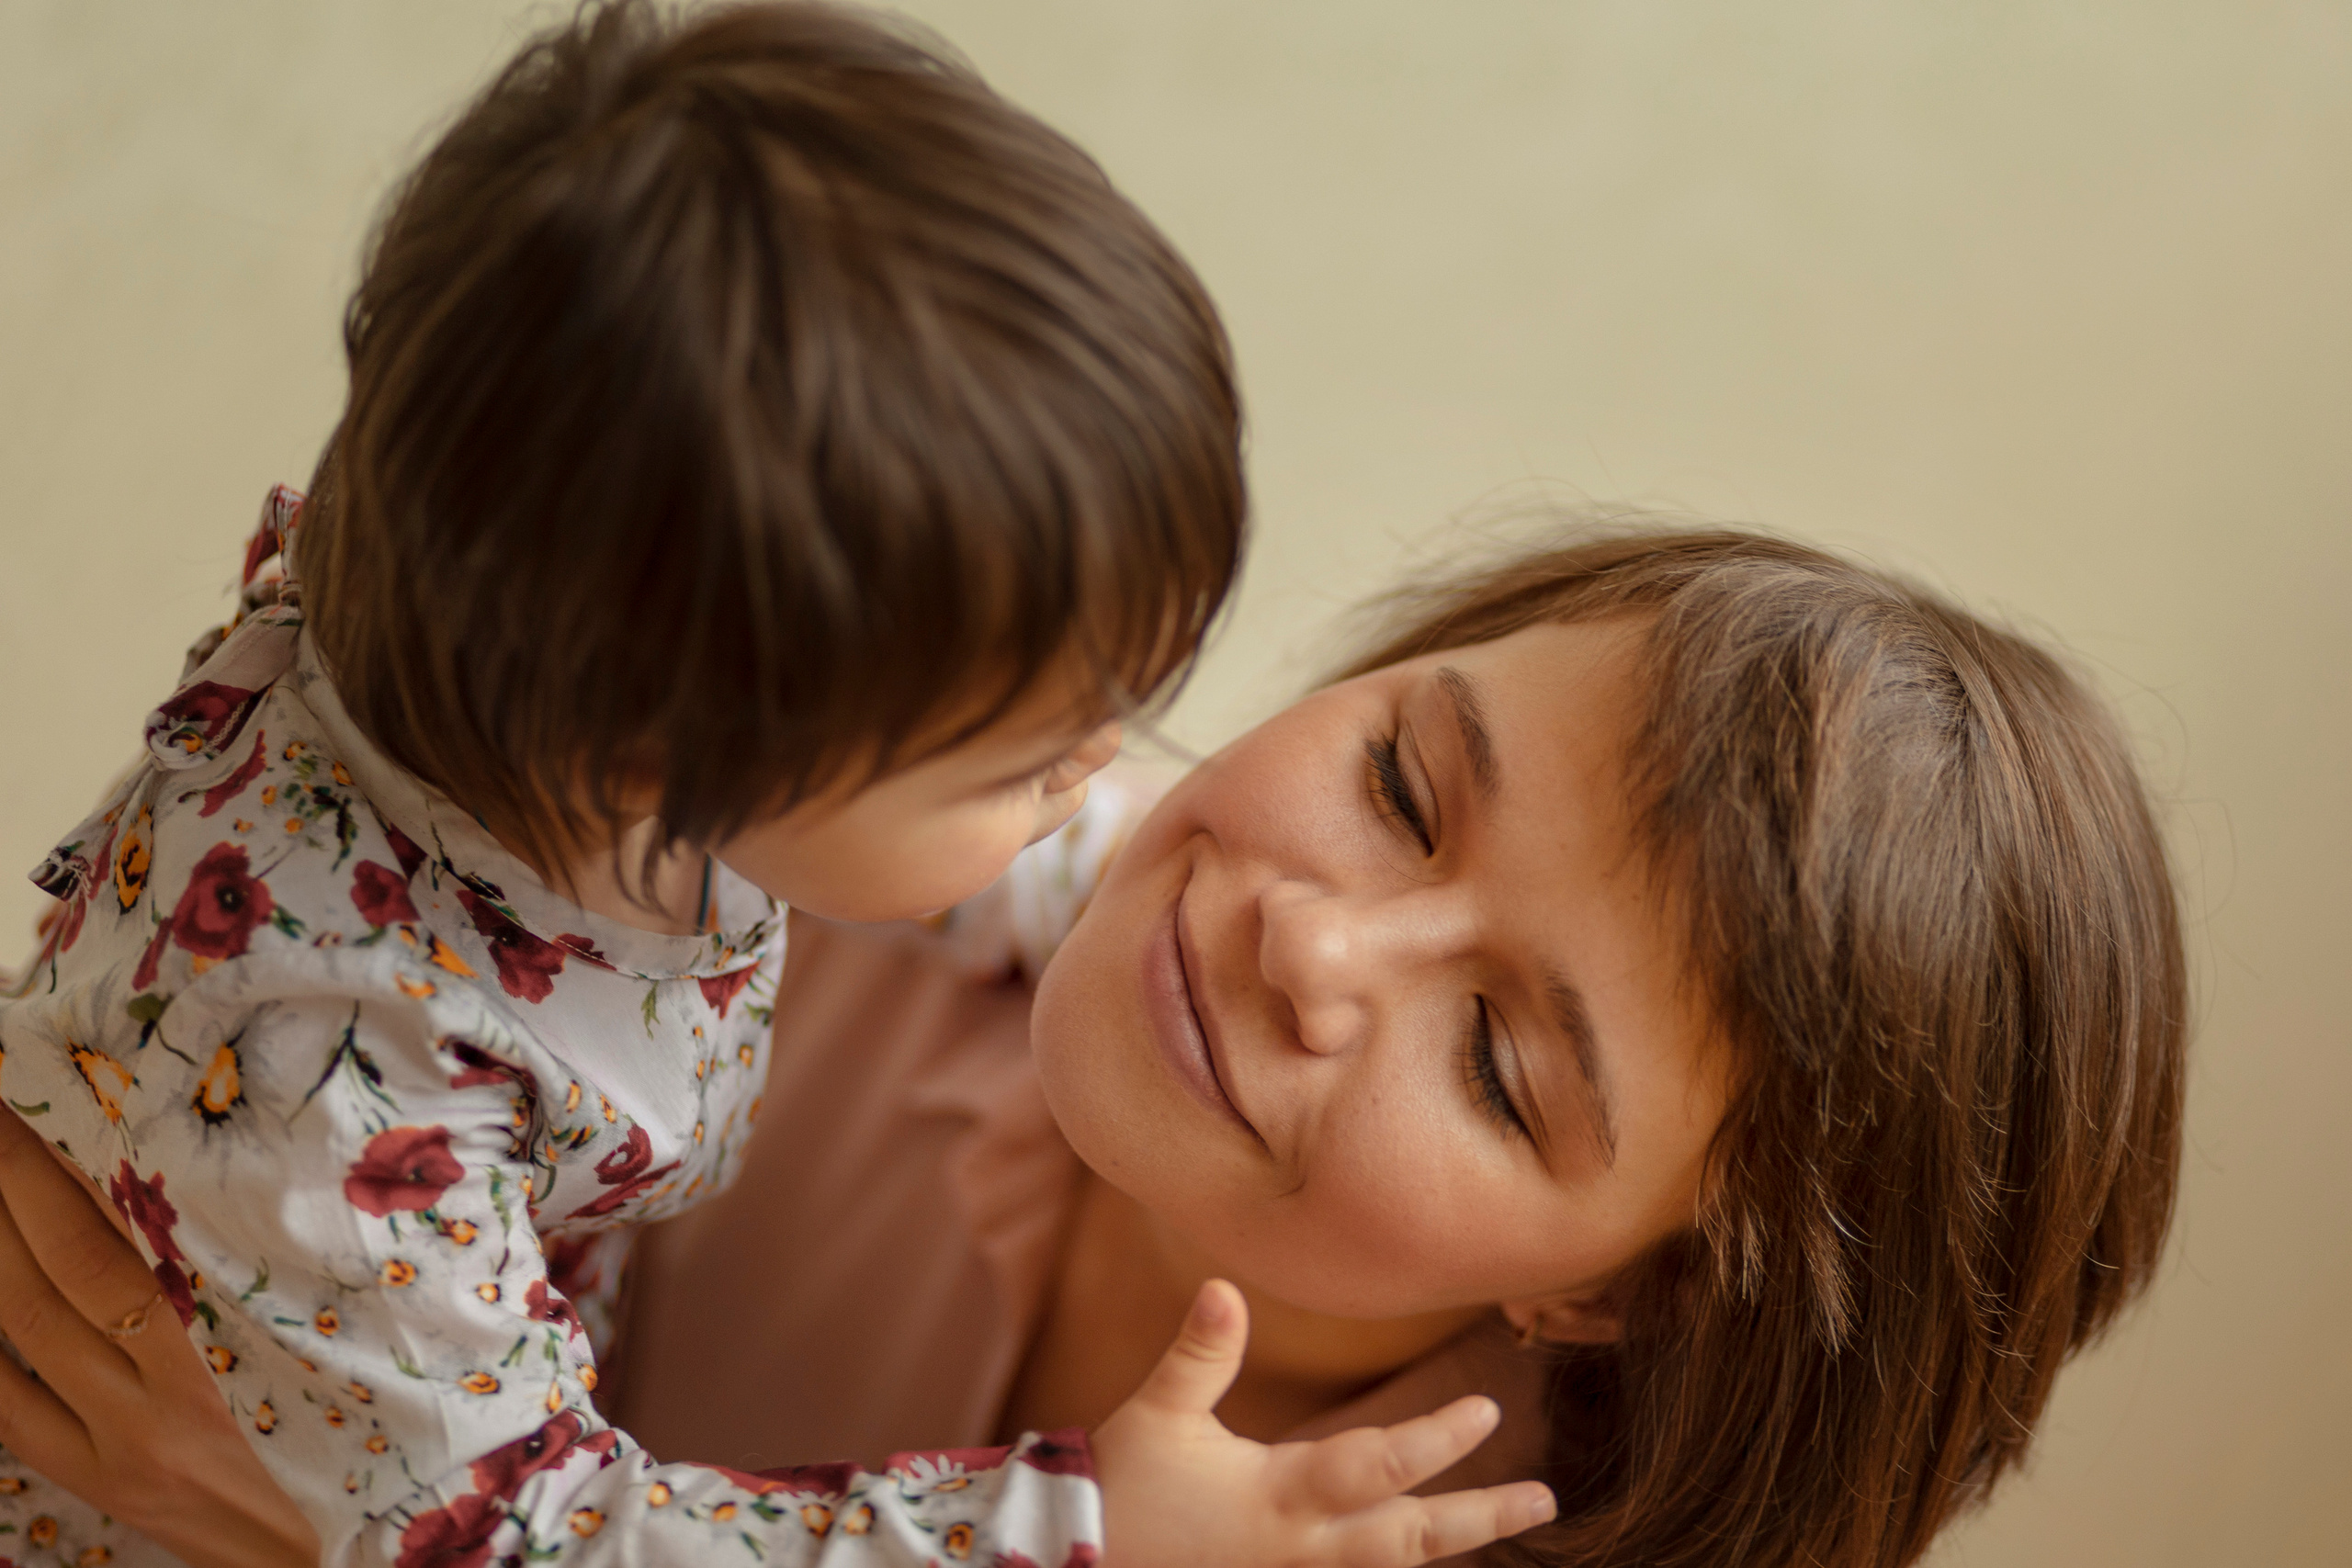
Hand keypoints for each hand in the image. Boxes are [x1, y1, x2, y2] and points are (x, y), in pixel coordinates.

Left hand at [0, 1108, 317, 1567]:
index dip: (50, 1190)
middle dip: (5, 1205)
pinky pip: (0, 1405)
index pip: (107, 1264)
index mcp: (200, 1370)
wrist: (282, 1546)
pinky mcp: (69, 1471)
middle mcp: (143, 1409)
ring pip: (18, 1338)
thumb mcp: (274, 1362)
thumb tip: (136, 1201)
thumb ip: (208, 1295)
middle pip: (52, 1293)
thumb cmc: (299, 1442)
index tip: (19, 1121)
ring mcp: (96, 1447)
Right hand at [1092, 1280, 1555, 1566]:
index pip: (1377, 1467)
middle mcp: (1303, 1546)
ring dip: (1452, 1543)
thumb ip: (1200, 1354)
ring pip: (1393, 1567)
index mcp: (1281, 1494)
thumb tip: (1222, 1286)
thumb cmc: (1124, 1485)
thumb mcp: (1161, 1415)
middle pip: (1410, 1540)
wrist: (1080, 1563)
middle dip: (1480, 1518)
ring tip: (1508, 1517)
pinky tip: (1427, 1548)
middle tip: (1546, 1498)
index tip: (1488, 1412)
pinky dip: (1398, 1563)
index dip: (1437, 1441)